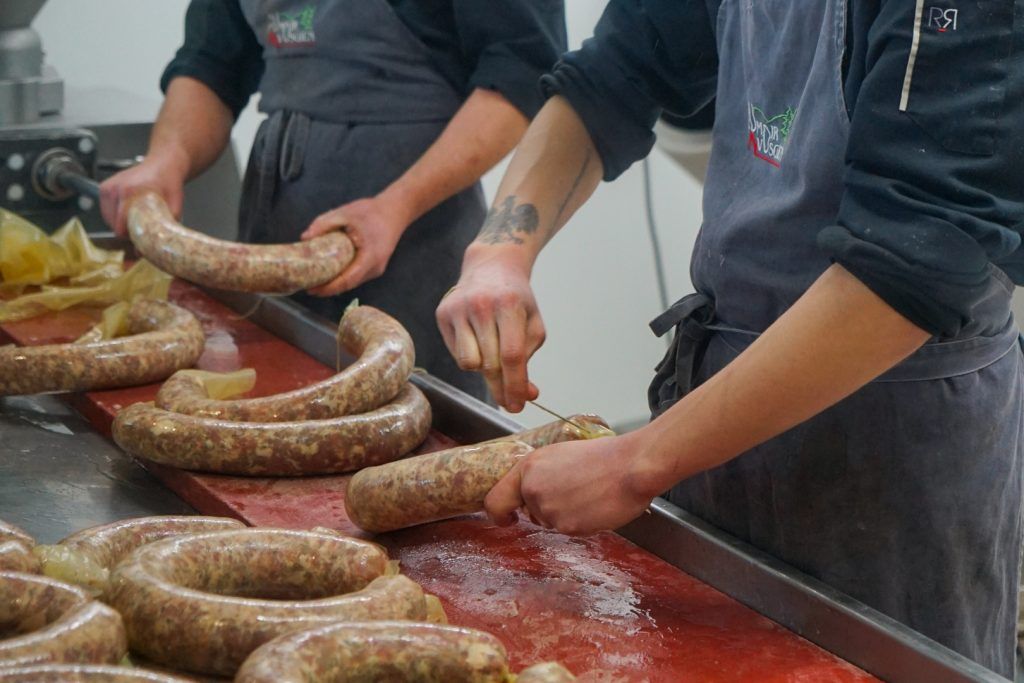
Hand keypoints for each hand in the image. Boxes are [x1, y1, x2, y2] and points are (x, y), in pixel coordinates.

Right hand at [99, 153, 186, 235]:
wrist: (163, 164)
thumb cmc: (169, 183)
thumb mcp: (175, 205)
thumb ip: (167, 226)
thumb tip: (157, 248)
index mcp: (130, 192)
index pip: (120, 226)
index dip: (130, 237)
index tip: (141, 240)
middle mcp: (116, 188)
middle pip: (114, 224)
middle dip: (127, 231)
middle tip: (143, 228)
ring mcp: (108, 187)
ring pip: (108, 219)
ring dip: (121, 223)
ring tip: (137, 218)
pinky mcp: (104, 187)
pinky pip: (106, 210)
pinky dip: (115, 216)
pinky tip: (129, 212)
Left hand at [302, 195, 410, 295]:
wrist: (395, 211)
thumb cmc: (371, 211)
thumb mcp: (345, 213)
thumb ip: (324, 224)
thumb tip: (304, 237)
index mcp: (370, 256)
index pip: (347, 280)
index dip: (329, 288)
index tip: (312, 289)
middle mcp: (375, 268)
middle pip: (349, 285)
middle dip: (329, 288)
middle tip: (308, 286)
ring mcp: (377, 269)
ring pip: (353, 282)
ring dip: (336, 284)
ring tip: (316, 281)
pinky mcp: (376, 266)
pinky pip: (357, 276)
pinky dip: (343, 277)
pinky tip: (331, 273)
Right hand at [435, 245, 544, 410]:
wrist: (491, 267)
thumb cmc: (516, 300)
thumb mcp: (532, 324)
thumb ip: (529, 359)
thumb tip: (527, 395)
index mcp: (508, 304)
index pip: (511, 355)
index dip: (515, 384)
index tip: (519, 404)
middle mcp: (480, 305)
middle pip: (490, 363)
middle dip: (502, 387)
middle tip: (511, 401)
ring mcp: (458, 308)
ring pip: (469, 363)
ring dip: (484, 371)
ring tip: (494, 358)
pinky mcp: (442, 313)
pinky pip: (457, 354)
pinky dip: (471, 357)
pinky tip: (479, 342)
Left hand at [483, 434, 658, 535]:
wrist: (632, 466)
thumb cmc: (605, 456)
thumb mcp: (561, 455)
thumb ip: (541, 474)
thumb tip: (532, 492)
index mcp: (529, 467)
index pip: (495, 500)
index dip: (498, 513)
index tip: (507, 518)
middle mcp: (532, 489)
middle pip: (530, 513)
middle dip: (546, 510)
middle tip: (573, 495)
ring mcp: (549, 510)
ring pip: (551, 522)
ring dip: (567, 515)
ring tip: (589, 494)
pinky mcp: (567, 526)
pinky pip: (570, 530)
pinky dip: (583, 523)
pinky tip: (597, 505)